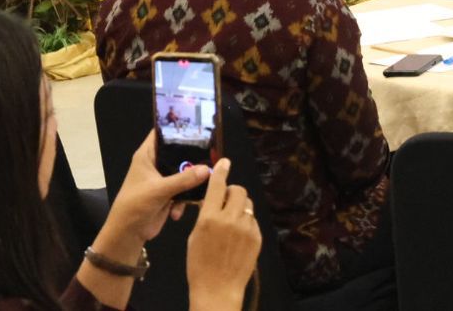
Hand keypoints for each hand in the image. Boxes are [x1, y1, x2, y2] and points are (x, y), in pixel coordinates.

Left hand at [100, 132, 210, 252]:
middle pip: (179, 153)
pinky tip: (179, 212)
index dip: (178, 126)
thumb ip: (183, 179)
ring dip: (193, 183)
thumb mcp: (159, 190)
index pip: (162, 133)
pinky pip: (185, 190)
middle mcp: (156, 163)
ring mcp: (164, 179)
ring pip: (186, 172)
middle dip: (194, 157)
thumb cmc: (135, 205)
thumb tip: (208, 170)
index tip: (199, 124)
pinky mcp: (170, 194)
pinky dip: (185, 199)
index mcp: (147, 155)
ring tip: (202, 189)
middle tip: (214, 157)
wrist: (127, 234)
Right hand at [186, 159, 261, 310]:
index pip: (217, 186)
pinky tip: (237, 238)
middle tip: (225, 201)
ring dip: (239, 207)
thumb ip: (206, 215)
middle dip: (232, 192)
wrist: (218, 289)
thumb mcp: (195, 236)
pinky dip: (245, 223)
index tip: (225, 162)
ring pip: (247, 204)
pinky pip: (252, 220)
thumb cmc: (199, 265)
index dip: (221, 171)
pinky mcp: (257, 237)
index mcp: (209, 218)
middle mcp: (230, 219)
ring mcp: (246, 228)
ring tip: (231, 223)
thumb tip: (214, 199)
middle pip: (238, 190)